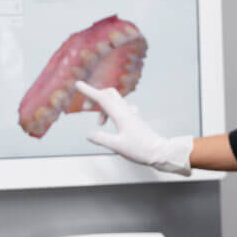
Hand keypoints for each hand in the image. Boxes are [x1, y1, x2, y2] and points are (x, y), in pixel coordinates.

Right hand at [74, 81, 192, 175]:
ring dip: (102, 107)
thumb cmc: (140, 149)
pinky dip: (111, 110)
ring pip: (114, 100)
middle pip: (108, 94)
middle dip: (95, 97)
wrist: (158, 151)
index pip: (102, 98)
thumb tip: (89, 134)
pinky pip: (120, 107)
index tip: (78, 84)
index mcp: (120, 115)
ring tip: (99, 123)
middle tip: (86, 108)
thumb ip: (101, 138)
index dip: (88, 91)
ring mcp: (131, 113)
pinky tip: (111, 120)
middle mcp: (126, 110)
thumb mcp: (117, 146)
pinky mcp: (133, 117)